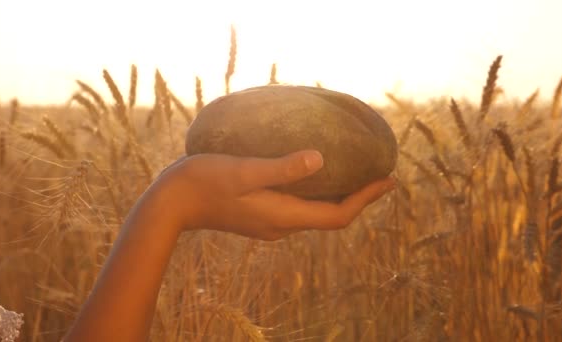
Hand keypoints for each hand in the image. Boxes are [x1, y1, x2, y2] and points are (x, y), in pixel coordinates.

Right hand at [157, 150, 394, 239]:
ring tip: (355, 173)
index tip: (389, 180)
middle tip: (380, 175)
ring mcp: (270, 222)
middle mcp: (281, 225)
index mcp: (283, 215)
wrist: (172, 202)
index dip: (366, 199)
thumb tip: (321, 158)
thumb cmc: (205, 181)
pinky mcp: (260, 214)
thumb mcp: (244, 170)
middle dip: (359, 198)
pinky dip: (317, 193)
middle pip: (331, 216)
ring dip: (339, 195)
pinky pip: (299, 207)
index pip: (338, 215)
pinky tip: (316, 175)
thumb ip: (282, 168)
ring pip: (315, 212)